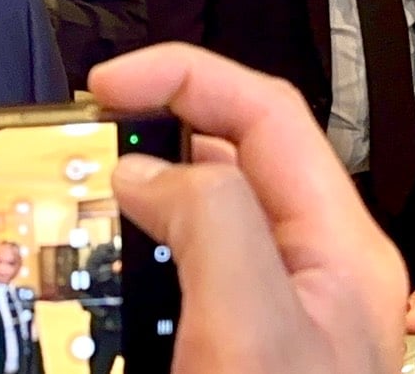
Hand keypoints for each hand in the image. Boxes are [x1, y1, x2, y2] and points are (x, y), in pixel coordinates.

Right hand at [87, 43, 407, 373]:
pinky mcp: (221, 338)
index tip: (109, 85)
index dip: (183, 77)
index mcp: (338, 248)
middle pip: (222, 151)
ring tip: (76, 198)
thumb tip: (147, 171)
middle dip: (147, 133)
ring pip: (190, 210)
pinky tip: (90, 264)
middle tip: (83, 141)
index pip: (265, 110)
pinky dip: (122, 249)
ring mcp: (265, 304)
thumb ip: (212, 227)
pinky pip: (169, 264)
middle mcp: (307, 269)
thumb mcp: (252, 329)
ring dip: (127, 195)